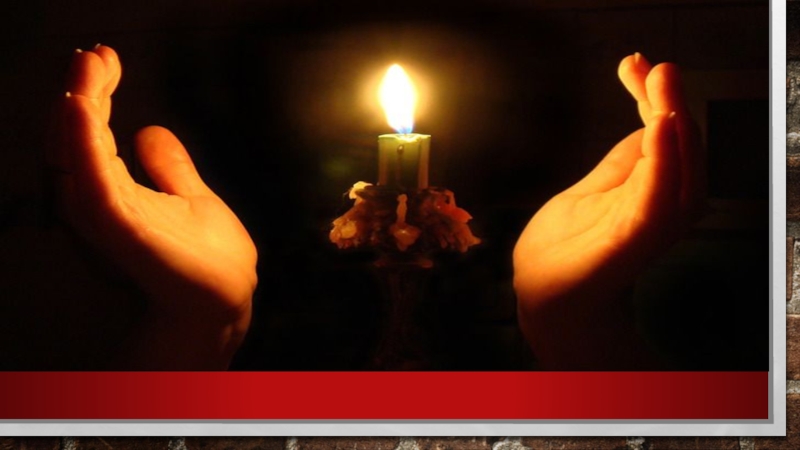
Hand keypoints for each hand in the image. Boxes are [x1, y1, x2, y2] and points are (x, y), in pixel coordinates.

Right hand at [50, 46, 257, 368]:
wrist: (227, 298)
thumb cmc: (208, 258)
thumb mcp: (191, 197)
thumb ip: (168, 167)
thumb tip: (147, 131)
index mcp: (117, 192)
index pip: (91, 135)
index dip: (94, 94)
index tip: (107, 59)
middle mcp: (102, 201)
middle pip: (75, 137)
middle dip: (83, 89)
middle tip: (95, 53)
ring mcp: (107, 214)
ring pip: (75, 150)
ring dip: (78, 103)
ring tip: (87, 67)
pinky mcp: (120, 225)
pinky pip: (92, 177)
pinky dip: (81, 139)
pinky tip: (80, 103)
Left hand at [512, 53, 704, 369]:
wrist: (543, 296)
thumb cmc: (568, 248)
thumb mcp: (592, 190)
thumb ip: (622, 162)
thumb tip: (647, 123)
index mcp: (650, 192)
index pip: (665, 137)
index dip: (656, 97)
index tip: (635, 64)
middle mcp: (659, 208)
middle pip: (681, 149)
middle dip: (670, 102)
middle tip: (656, 68)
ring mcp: (647, 226)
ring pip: (679, 172)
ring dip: (674, 127)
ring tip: (661, 92)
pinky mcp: (630, 242)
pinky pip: (656, 200)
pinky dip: (662, 165)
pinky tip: (656, 130)